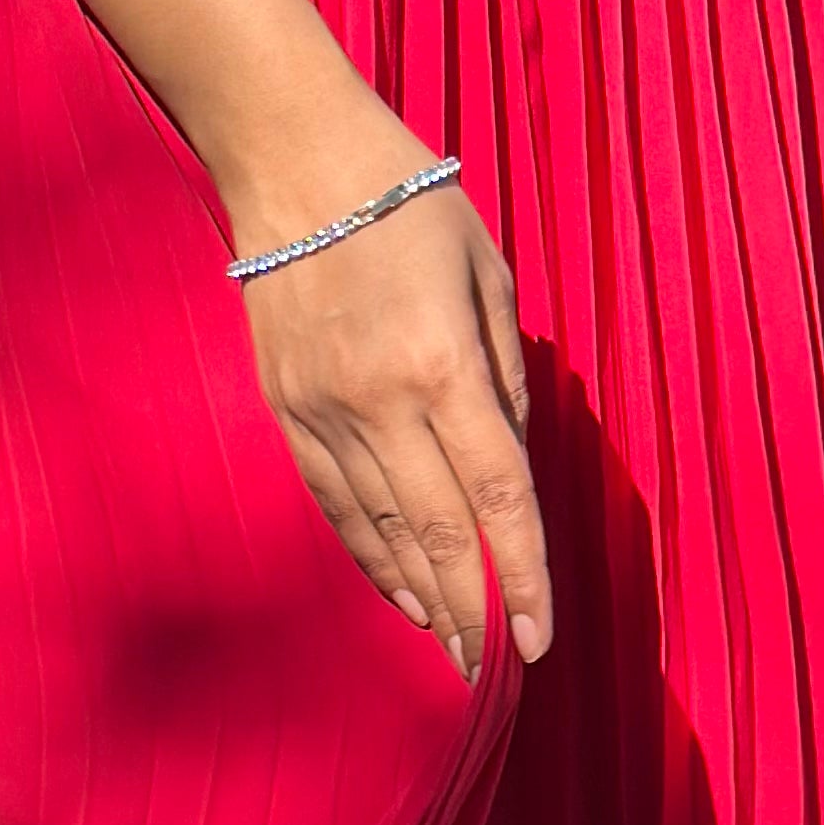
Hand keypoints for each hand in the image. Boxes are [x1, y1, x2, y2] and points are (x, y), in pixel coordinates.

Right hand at [0, 0, 548, 674]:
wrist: (291, 158)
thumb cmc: (410, 203)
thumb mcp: (487, 278)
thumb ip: (503, 378)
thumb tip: (510, 467)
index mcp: (441, 367)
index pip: (496, 497)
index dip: (521, 576)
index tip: (539, 637)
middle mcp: (379, 403)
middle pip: (435, 533)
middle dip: (471, 608)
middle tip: (494, 666)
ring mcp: (321, 412)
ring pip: (376, 531)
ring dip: (418, 596)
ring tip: (449, 646)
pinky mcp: (284, 409)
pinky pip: (333, 503)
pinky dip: (366, 554)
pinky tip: (394, 587)